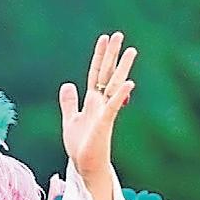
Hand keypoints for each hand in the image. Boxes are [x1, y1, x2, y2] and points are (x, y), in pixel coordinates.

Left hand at [58, 31, 135, 177]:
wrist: (85, 165)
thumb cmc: (80, 145)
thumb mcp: (70, 120)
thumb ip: (69, 102)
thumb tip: (67, 84)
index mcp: (92, 101)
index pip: (96, 74)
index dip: (99, 56)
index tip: (104, 38)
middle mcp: (100, 103)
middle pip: (107, 74)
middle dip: (112, 55)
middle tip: (118, 34)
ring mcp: (105, 112)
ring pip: (115, 86)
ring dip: (122, 68)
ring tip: (131, 50)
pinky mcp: (105, 124)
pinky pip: (114, 107)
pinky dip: (120, 95)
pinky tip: (129, 83)